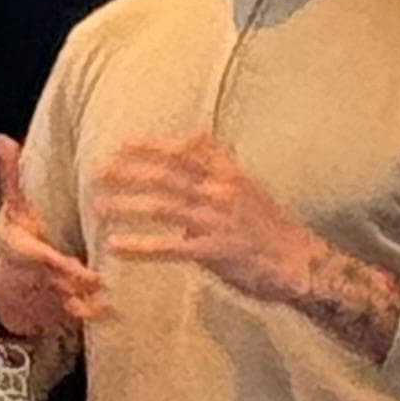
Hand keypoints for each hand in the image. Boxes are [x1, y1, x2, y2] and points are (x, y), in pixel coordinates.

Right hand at [0, 134, 104, 338]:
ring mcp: (50, 299)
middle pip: (61, 282)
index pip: (42, 260)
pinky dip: (96, 316)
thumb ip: (10, 176)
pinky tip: (116, 312)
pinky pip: (81, 318)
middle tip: (103, 280)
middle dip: (79, 283)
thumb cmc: (17, 240)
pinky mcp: (64, 315)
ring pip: (72, 303)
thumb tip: (0, 137)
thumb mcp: (12, 209)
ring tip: (114, 298)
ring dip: (90, 302)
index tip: (80, 268)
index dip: (60, 266)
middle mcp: (37, 277)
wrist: (6, 290)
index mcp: (24, 250)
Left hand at [95, 133, 399, 359]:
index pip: (182, 153)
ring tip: (98, 207)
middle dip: (128, 173)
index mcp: (228, 174)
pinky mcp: (215, 252)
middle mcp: (221, 192)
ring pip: (163, 207)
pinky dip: (141, 247)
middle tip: (96, 173)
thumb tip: (195, 136)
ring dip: (126, 206)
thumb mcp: (247, 185)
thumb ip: (218, 162)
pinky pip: (171, 247)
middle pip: (166, 176)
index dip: (149, 148)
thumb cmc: (270, 228)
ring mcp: (217, 221)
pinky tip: (117, 248)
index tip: (120, 146)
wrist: (302, 264)